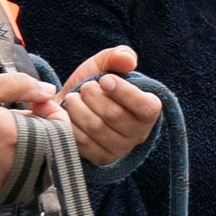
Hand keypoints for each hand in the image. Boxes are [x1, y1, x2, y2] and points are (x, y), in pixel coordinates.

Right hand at [0, 71, 60, 208]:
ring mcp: (13, 185)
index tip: (35, 104)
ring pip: (39, 165)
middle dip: (41, 129)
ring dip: (31, 149)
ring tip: (3, 136)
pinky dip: (16, 167)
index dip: (52, 112)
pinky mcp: (1, 197)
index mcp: (22, 137)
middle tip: (15, 117)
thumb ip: (19, 85)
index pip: (61, 128)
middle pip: (52, 146)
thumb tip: (49, 90)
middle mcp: (23, 166)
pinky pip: (22, 181)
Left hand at [55, 49, 159, 169]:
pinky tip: (67, 114)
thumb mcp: (105, 65)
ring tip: (74, 99)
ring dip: (78, 108)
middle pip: (115, 116)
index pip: (145, 107)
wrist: (70, 107)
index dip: (123, 92)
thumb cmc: (94, 86)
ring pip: (96, 128)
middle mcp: (138, 134)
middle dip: (93, 96)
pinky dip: (69, 124)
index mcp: (148, 110)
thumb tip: (127, 60)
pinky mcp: (99, 158)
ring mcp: (119, 149)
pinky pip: (81, 141)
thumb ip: (118, 56)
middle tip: (85, 88)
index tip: (103, 79)